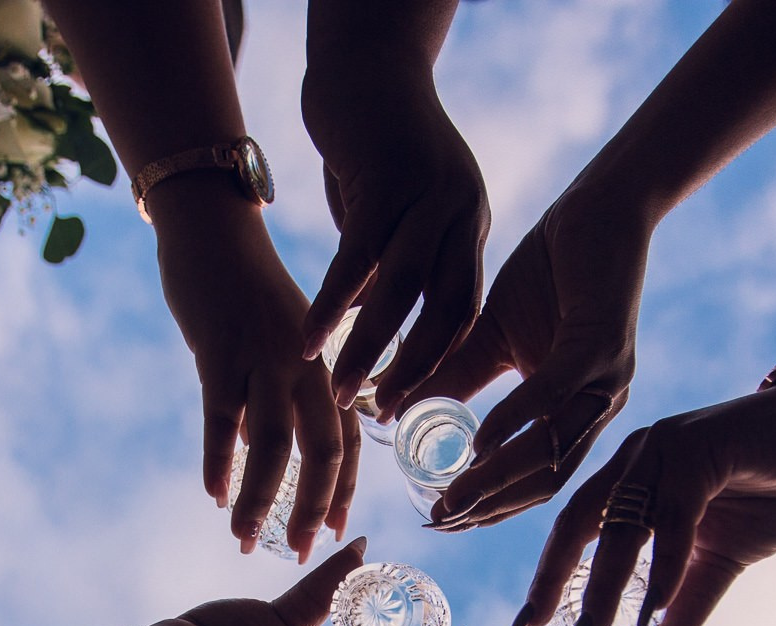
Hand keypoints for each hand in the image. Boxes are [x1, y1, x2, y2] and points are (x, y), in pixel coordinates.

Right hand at [153, 183, 360, 554]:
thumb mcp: (284, 339)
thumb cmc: (246, 288)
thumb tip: (267, 451)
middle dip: (312, 507)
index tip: (333, 532)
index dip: (343, 489)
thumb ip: (286, 391)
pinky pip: (221, 418)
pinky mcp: (219, 352)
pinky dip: (218, 461)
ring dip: (260, 499)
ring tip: (244, 539)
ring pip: (271, 444)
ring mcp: (263, 357)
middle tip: (298, 552)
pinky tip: (214, 495)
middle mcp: (304, 363)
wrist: (212, 228)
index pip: (346, 437)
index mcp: (325, 362)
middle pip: (321, 449)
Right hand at [299, 66, 488, 415]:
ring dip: (370, 346)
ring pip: (402, 291)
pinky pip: (359, 256)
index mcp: (468, 225)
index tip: (406, 403)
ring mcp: (428, 194)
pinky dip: (334, 302)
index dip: (437, 361)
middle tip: (380, 413)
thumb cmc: (374, 141)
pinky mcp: (385, 179)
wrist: (364, 61)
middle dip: (413, 369)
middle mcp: (460, 212)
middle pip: (445, 310)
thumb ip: (394, 260)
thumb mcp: (397, 207)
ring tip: (337, 387)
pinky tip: (307, 337)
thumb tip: (373, 318)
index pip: (463, 309)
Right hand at [407, 190, 645, 527]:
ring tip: (453, 496)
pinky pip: (552, 394)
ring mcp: (607, 381)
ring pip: (551, 449)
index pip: (536, 479)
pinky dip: (513, 421)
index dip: (489, 505)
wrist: (597, 208)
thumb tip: (397, 413)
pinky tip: (478, 440)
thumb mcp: (491, 335)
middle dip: (490, 506)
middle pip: (545, 480)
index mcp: (577, 410)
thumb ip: (455, 378)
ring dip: (498, 478)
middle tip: (440, 518)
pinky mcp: (602, 344)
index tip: (440, 518)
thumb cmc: (550, 270)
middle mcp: (599, 407)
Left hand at [510, 381, 775, 625]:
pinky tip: (654, 603)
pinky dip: (664, 562)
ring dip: (605, 580)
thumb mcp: (719, 560)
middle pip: (579, 523)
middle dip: (555, 579)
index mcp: (629, 479)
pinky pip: (674, 514)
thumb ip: (684, 603)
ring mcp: (663, 448)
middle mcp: (635, 460)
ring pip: (622, 521)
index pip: (573, 530)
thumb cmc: (773, 490)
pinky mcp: (700, 447)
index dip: (547, 577)